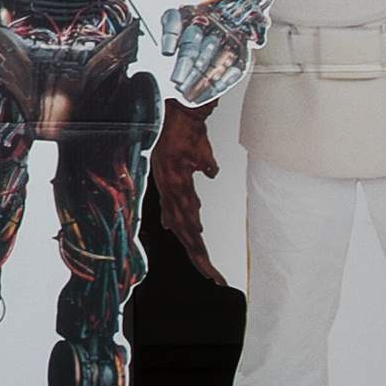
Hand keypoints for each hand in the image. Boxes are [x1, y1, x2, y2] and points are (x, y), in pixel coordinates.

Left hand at [150, 97, 226, 285]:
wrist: (180, 107)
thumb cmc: (185, 133)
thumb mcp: (192, 159)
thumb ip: (195, 178)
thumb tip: (202, 189)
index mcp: (174, 192)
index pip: (186, 229)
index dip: (196, 250)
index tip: (209, 270)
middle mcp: (171, 190)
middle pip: (187, 232)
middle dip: (200, 257)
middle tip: (215, 278)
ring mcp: (172, 179)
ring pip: (184, 219)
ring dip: (196, 244)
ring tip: (207, 266)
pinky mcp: (175, 166)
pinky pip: (182, 195)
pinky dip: (189, 216)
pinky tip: (196, 231)